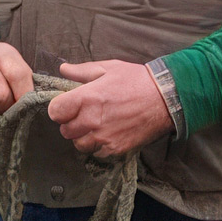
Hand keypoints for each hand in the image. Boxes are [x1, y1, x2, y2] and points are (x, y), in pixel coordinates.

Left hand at [48, 60, 171, 157]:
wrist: (166, 99)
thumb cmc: (137, 80)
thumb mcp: (109, 68)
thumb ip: (82, 71)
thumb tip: (63, 69)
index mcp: (87, 98)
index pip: (55, 112)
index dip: (60, 108)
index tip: (68, 105)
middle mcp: (92, 120)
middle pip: (65, 131)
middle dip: (71, 123)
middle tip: (85, 114)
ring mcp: (104, 137)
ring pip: (79, 144)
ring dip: (84, 136)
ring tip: (96, 125)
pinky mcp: (116, 148)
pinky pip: (97, 152)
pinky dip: (99, 145)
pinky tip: (109, 132)